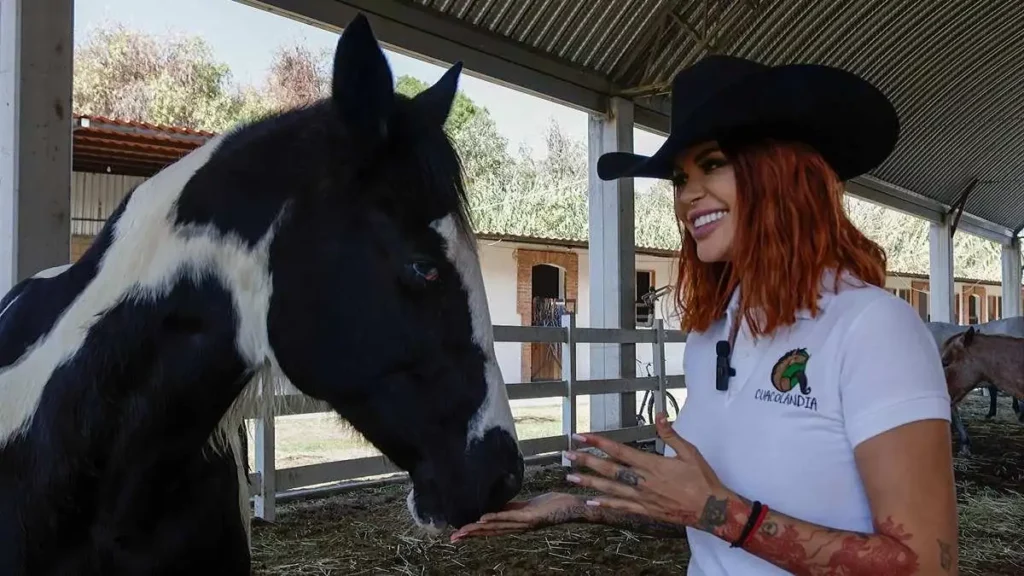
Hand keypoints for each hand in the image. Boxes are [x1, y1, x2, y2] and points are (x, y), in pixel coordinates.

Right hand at [449, 492, 584, 541]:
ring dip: (479, 528)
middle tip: (454, 538)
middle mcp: (518, 527)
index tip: (458, 534)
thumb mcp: (529, 506)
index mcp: (516, 524)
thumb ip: (512, 507)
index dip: (474, 532)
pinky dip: (497, 517)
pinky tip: (485, 518)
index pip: (491, 529)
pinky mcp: (532, 517)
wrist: (574, 507)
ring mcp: (524, 523)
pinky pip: (511, 517)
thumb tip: (495, 506)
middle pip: (491, 531)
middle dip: (472, 534)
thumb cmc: (554, 505)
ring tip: (464, 530)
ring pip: (497, 526)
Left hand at [565, 412, 734, 534]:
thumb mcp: (690, 452)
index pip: (619, 451)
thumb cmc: (702, 479)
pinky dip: (605, 504)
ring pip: (610, 489)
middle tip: (567, 455)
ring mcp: (643, 498)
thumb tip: (659, 415)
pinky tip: (591, 502)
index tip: (582, 436)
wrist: (711, 509)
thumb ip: (671, 434)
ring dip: (589, 483)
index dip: (599, 443)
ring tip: (571, 477)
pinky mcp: (646, 511)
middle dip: (586, 461)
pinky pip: (621, 507)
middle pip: (609, 470)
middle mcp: (643, 482)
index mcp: (652, 465)